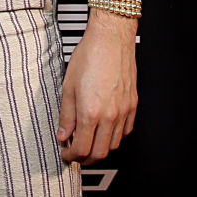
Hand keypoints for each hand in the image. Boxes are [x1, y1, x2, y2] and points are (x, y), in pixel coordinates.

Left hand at [57, 10, 137, 163]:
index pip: (82, 149)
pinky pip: (125, 132)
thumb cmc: (90, 55)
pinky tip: (104, 130)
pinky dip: (114, 137)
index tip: (66, 153)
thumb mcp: (68, 85)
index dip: (71, 156)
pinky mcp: (133, 105)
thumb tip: (63, 134)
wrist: (111, 37)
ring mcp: (124, 111)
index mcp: (90, 111)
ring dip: (100, 149)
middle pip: (99, 153)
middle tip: (75, 153)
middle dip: (85, 158)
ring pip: (114, 145)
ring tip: (89, 141)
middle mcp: (110, 115)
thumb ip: (66, 115)